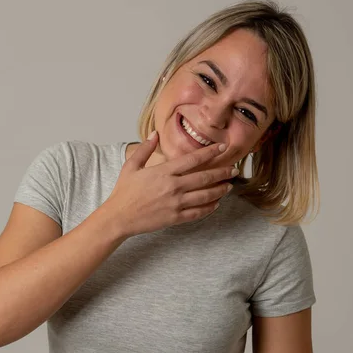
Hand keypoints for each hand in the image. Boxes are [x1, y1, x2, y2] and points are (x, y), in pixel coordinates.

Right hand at [103, 131, 236, 236]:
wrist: (118, 217)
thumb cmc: (124, 192)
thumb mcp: (131, 166)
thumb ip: (145, 149)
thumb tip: (155, 134)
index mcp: (163, 172)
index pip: (193, 159)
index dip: (210, 153)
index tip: (222, 148)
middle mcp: (173, 186)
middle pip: (204, 177)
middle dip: (222, 172)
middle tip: (234, 169)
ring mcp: (175, 203)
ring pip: (205, 196)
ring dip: (220, 190)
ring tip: (229, 186)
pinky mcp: (175, 218)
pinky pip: (198, 212)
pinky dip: (209, 208)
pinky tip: (216, 203)